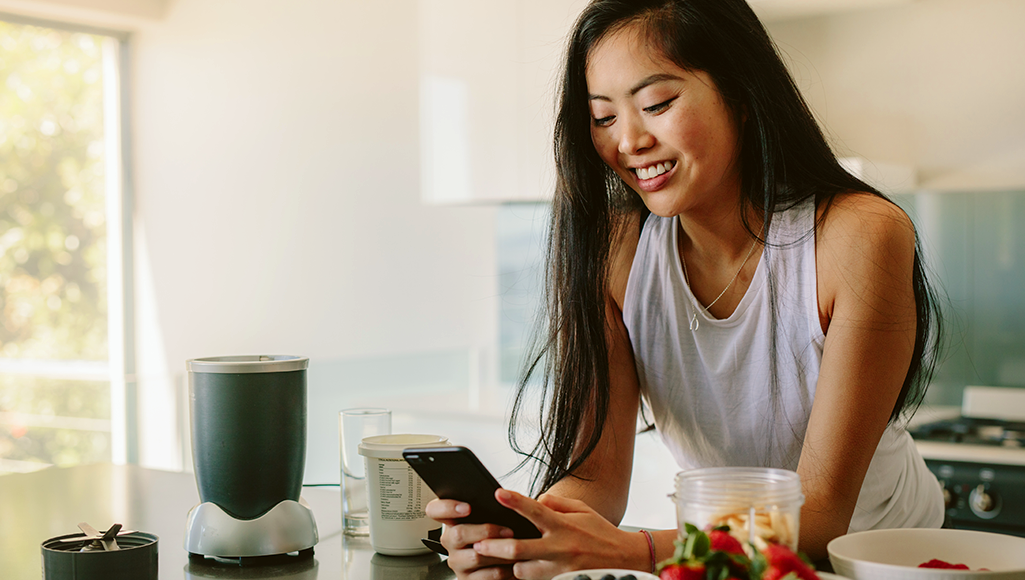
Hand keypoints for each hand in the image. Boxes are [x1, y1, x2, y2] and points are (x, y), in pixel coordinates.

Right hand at [425, 498, 516, 579]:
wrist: (504, 563)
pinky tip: (513, 564)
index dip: (448, 507)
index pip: (435, 510)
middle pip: (458, 534)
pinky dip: (503, 570)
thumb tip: (502, 498)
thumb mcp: (490, 518)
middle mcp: (450, 542)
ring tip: (517, 547)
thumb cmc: (496, 536)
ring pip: (475, 556)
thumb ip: (489, 508)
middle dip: (486, 531)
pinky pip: (486, 576)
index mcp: (452, 522)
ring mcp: (457, 562)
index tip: (467, 507)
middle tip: (508, 531)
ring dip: (500, 551)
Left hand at [472, 489, 648, 579]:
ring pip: (523, 571)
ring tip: (496, 559)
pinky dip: (525, 576)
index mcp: (564, 525)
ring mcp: (561, 568)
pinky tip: (516, 570)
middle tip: (478, 544)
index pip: (535, 510)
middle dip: (495, 547)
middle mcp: (561, 547)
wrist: (625, 559)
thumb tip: (534, 500)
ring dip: (510, 566)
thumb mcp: (581, 510)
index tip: (497, 493)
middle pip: (520, 548)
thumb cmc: (600, 532)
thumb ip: (555, 504)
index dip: (515, 501)